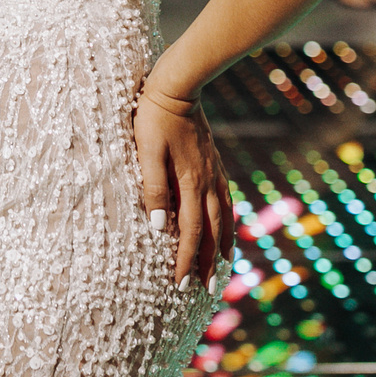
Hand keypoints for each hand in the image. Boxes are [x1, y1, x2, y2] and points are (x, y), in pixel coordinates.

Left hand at [134, 83, 233, 287]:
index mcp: (190, 183)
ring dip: (222, 245)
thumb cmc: (154, 118)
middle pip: (211, 231)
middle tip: (208, 290)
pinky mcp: (214, 162)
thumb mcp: (146, 151)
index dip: (185, 261)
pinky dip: (228, 219)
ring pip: (223, 217)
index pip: (189, 232)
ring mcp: (214, 172)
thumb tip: (160, 227)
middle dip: (207, 263)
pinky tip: (227, 225)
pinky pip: (226, 199)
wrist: (179, 86)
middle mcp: (207, 182)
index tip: (180, 285)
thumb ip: (154, 188)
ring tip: (223, 266)